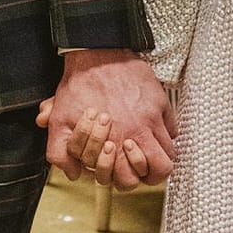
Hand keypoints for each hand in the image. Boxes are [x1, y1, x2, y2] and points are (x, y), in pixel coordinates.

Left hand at [39, 50, 176, 189]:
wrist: (96, 53)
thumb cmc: (79, 84)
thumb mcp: (59, 120)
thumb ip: (60, 151)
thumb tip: (73, 172)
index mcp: (115, 139)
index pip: (132, 179)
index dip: (126, 179)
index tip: (121, 169)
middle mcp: (139, 130)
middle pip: (159, 170)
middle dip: (147, 172)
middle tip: (137, 165)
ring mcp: (153, 116)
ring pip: (170, 152)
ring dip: (159, 155)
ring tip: (146, 150)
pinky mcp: (161, 101)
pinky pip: (173, 128)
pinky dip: (166, 134)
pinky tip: (151, 129)